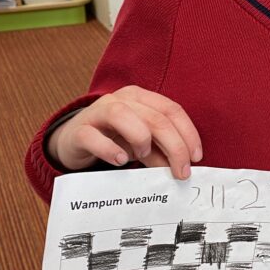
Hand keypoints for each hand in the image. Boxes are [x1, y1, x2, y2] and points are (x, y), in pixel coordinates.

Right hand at [47, 85, 201, 179]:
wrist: (74, 142)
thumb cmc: (113, 139)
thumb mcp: (142, 146)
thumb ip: (160, 153)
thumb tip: (181, 168)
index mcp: (141, 98)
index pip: (171, 110)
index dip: (188, 133)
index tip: (196, 158)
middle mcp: (121, 100)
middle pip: (154, 117)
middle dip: (174, 146)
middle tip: (181, 171)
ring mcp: (97, 112)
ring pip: (122, 115)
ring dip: (141, 138)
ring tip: (143, 156)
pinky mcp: (79, 130)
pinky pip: (93, 136)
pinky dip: (109, 149)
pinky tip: (120, 161)